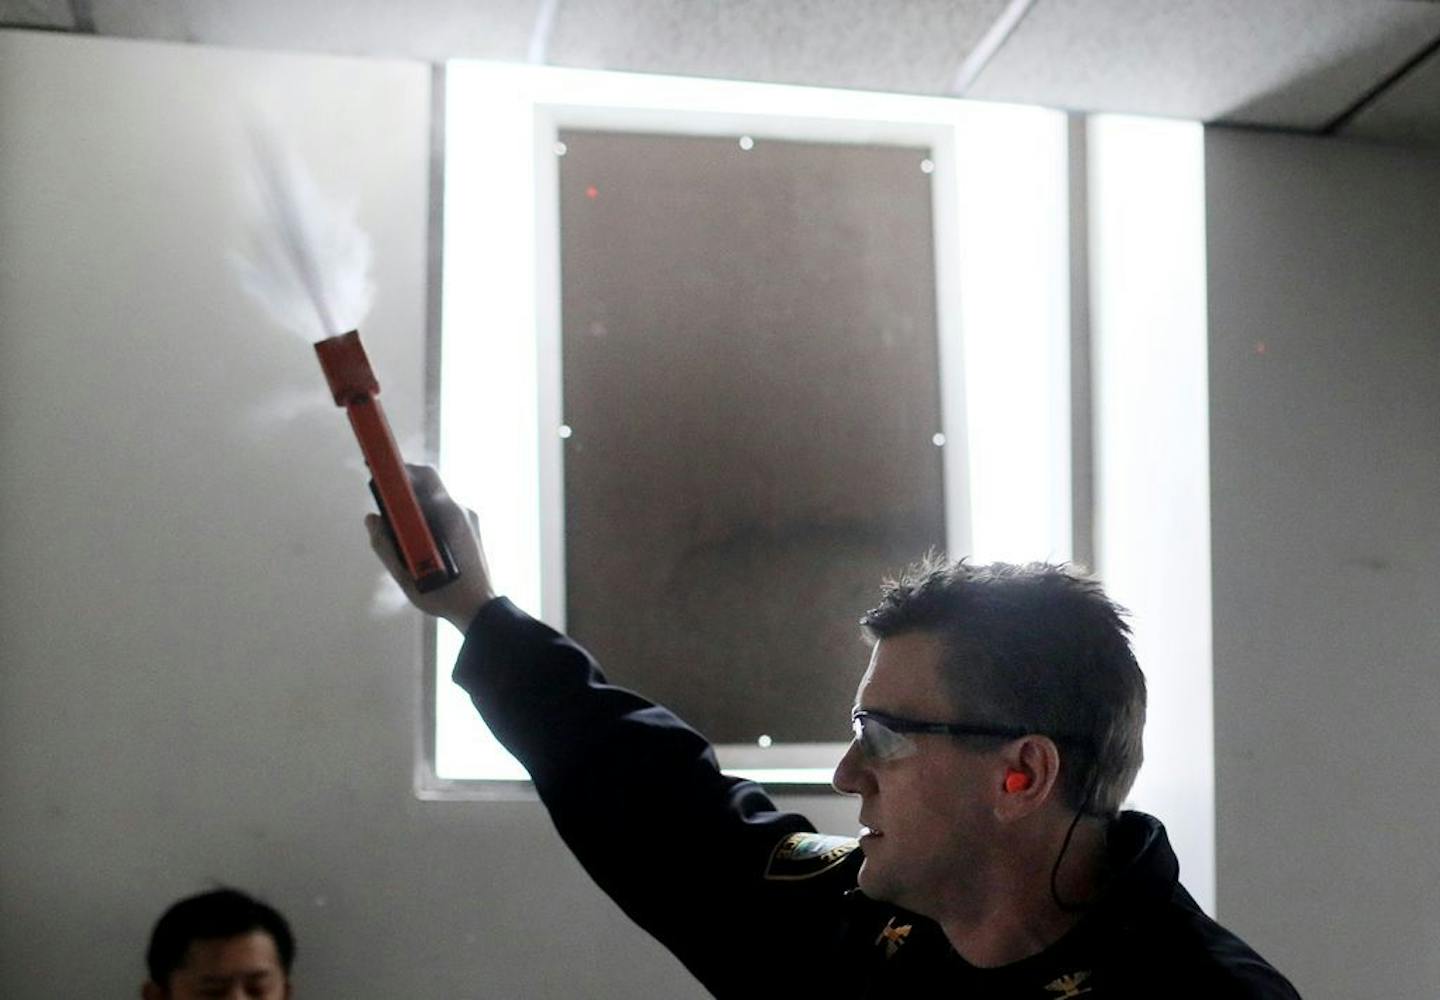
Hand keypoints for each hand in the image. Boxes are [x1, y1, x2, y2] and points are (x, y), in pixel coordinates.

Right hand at [365, 464, 496, 628]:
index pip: (424, 476)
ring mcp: (469, 520)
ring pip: (436, 501)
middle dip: (404, 489)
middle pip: (430, 487)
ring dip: (415, 505)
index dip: (401, 470)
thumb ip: (384, 545)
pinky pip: (444, 514)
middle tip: (383, 499)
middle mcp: (461, 511)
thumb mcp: (404, 575)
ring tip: (396, 523)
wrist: (479, 609)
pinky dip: (427, 517)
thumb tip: (372, 519)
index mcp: (449, 515)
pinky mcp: (471, 530)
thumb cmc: (442, 594)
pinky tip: (415, 537)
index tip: (381, 472)